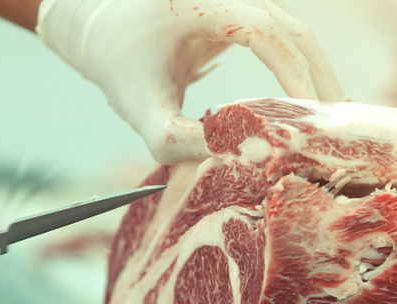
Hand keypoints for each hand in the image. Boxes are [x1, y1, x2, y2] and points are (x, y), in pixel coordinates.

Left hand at [36, 0, 346, 163]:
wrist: (104, 35)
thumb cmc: (121, 67)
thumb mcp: (141, 108)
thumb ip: (177, 138)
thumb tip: (235, 156)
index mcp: (200, 3)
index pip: (265, 32)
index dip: (293, 73)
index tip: (306, 115)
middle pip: (291, 30)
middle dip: (315, 78)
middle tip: (331, 127)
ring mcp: (236, 1)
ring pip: (291, 33)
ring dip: (310, 74)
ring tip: (323, 120)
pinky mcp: (241, 12)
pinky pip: (280, 37)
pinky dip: (296, 68)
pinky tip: (302, 102)